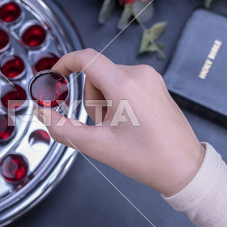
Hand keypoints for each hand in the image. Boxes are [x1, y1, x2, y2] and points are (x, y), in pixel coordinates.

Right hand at [33, 49, 204, 196]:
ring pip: (108, 80)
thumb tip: (42, 112)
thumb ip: (61, 128)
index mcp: (124, 84)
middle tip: (101, 126)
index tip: (54, 77)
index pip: (85, 58)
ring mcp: (150, 78)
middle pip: (95, 75)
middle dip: (89, 99)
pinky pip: (123, 83)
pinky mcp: (155, 85)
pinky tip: (127, 122)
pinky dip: (115, 100)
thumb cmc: (145, 158)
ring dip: (102, 102)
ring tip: (116, 127)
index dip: (64, 64)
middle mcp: (139, 74)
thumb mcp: (96, 145)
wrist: (184, 168)